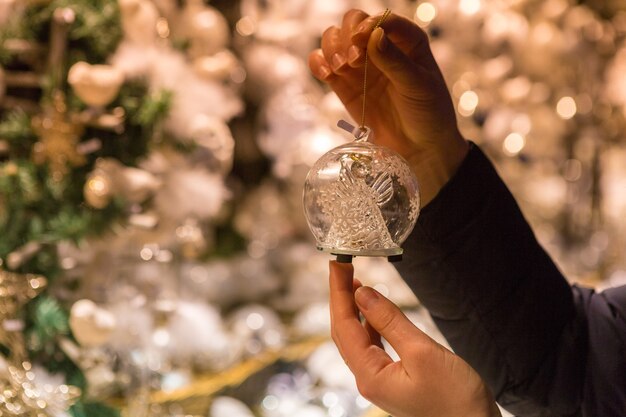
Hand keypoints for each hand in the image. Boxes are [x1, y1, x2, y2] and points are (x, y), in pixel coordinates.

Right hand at [309, 10, 468, 205]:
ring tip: (341, 69)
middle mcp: (381, 47)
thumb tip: (374, 35)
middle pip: (352, 22)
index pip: (383, 19)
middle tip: (353, 60)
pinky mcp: (344, 86)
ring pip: (334, 39)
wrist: (419, 149)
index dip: (369, 24)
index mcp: (407, 41)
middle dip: (347, 36)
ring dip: (331, 48)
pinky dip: (317, 63)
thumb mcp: (419, 86)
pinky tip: (325, 73)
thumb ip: (396, 61)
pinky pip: (323, 65)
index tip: (362, 39)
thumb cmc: (428, 114)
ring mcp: (360, 66)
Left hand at [329, 261, 500, 416]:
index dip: (338, 292)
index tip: (337, 264)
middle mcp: (369, 380)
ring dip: (354, 310)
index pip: (344, 325)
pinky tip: (373, 312)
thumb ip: (390, 321)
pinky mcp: (394, 379)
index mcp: (370, 376)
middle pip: (345, 331)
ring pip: (357, 338)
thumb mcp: (422, 352)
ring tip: (353, 282)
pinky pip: (372, 346)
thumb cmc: (456, 400)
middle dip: (341, 298)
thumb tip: (363, 293)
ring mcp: (380, 381)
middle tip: (342, 267)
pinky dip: (370, 324)